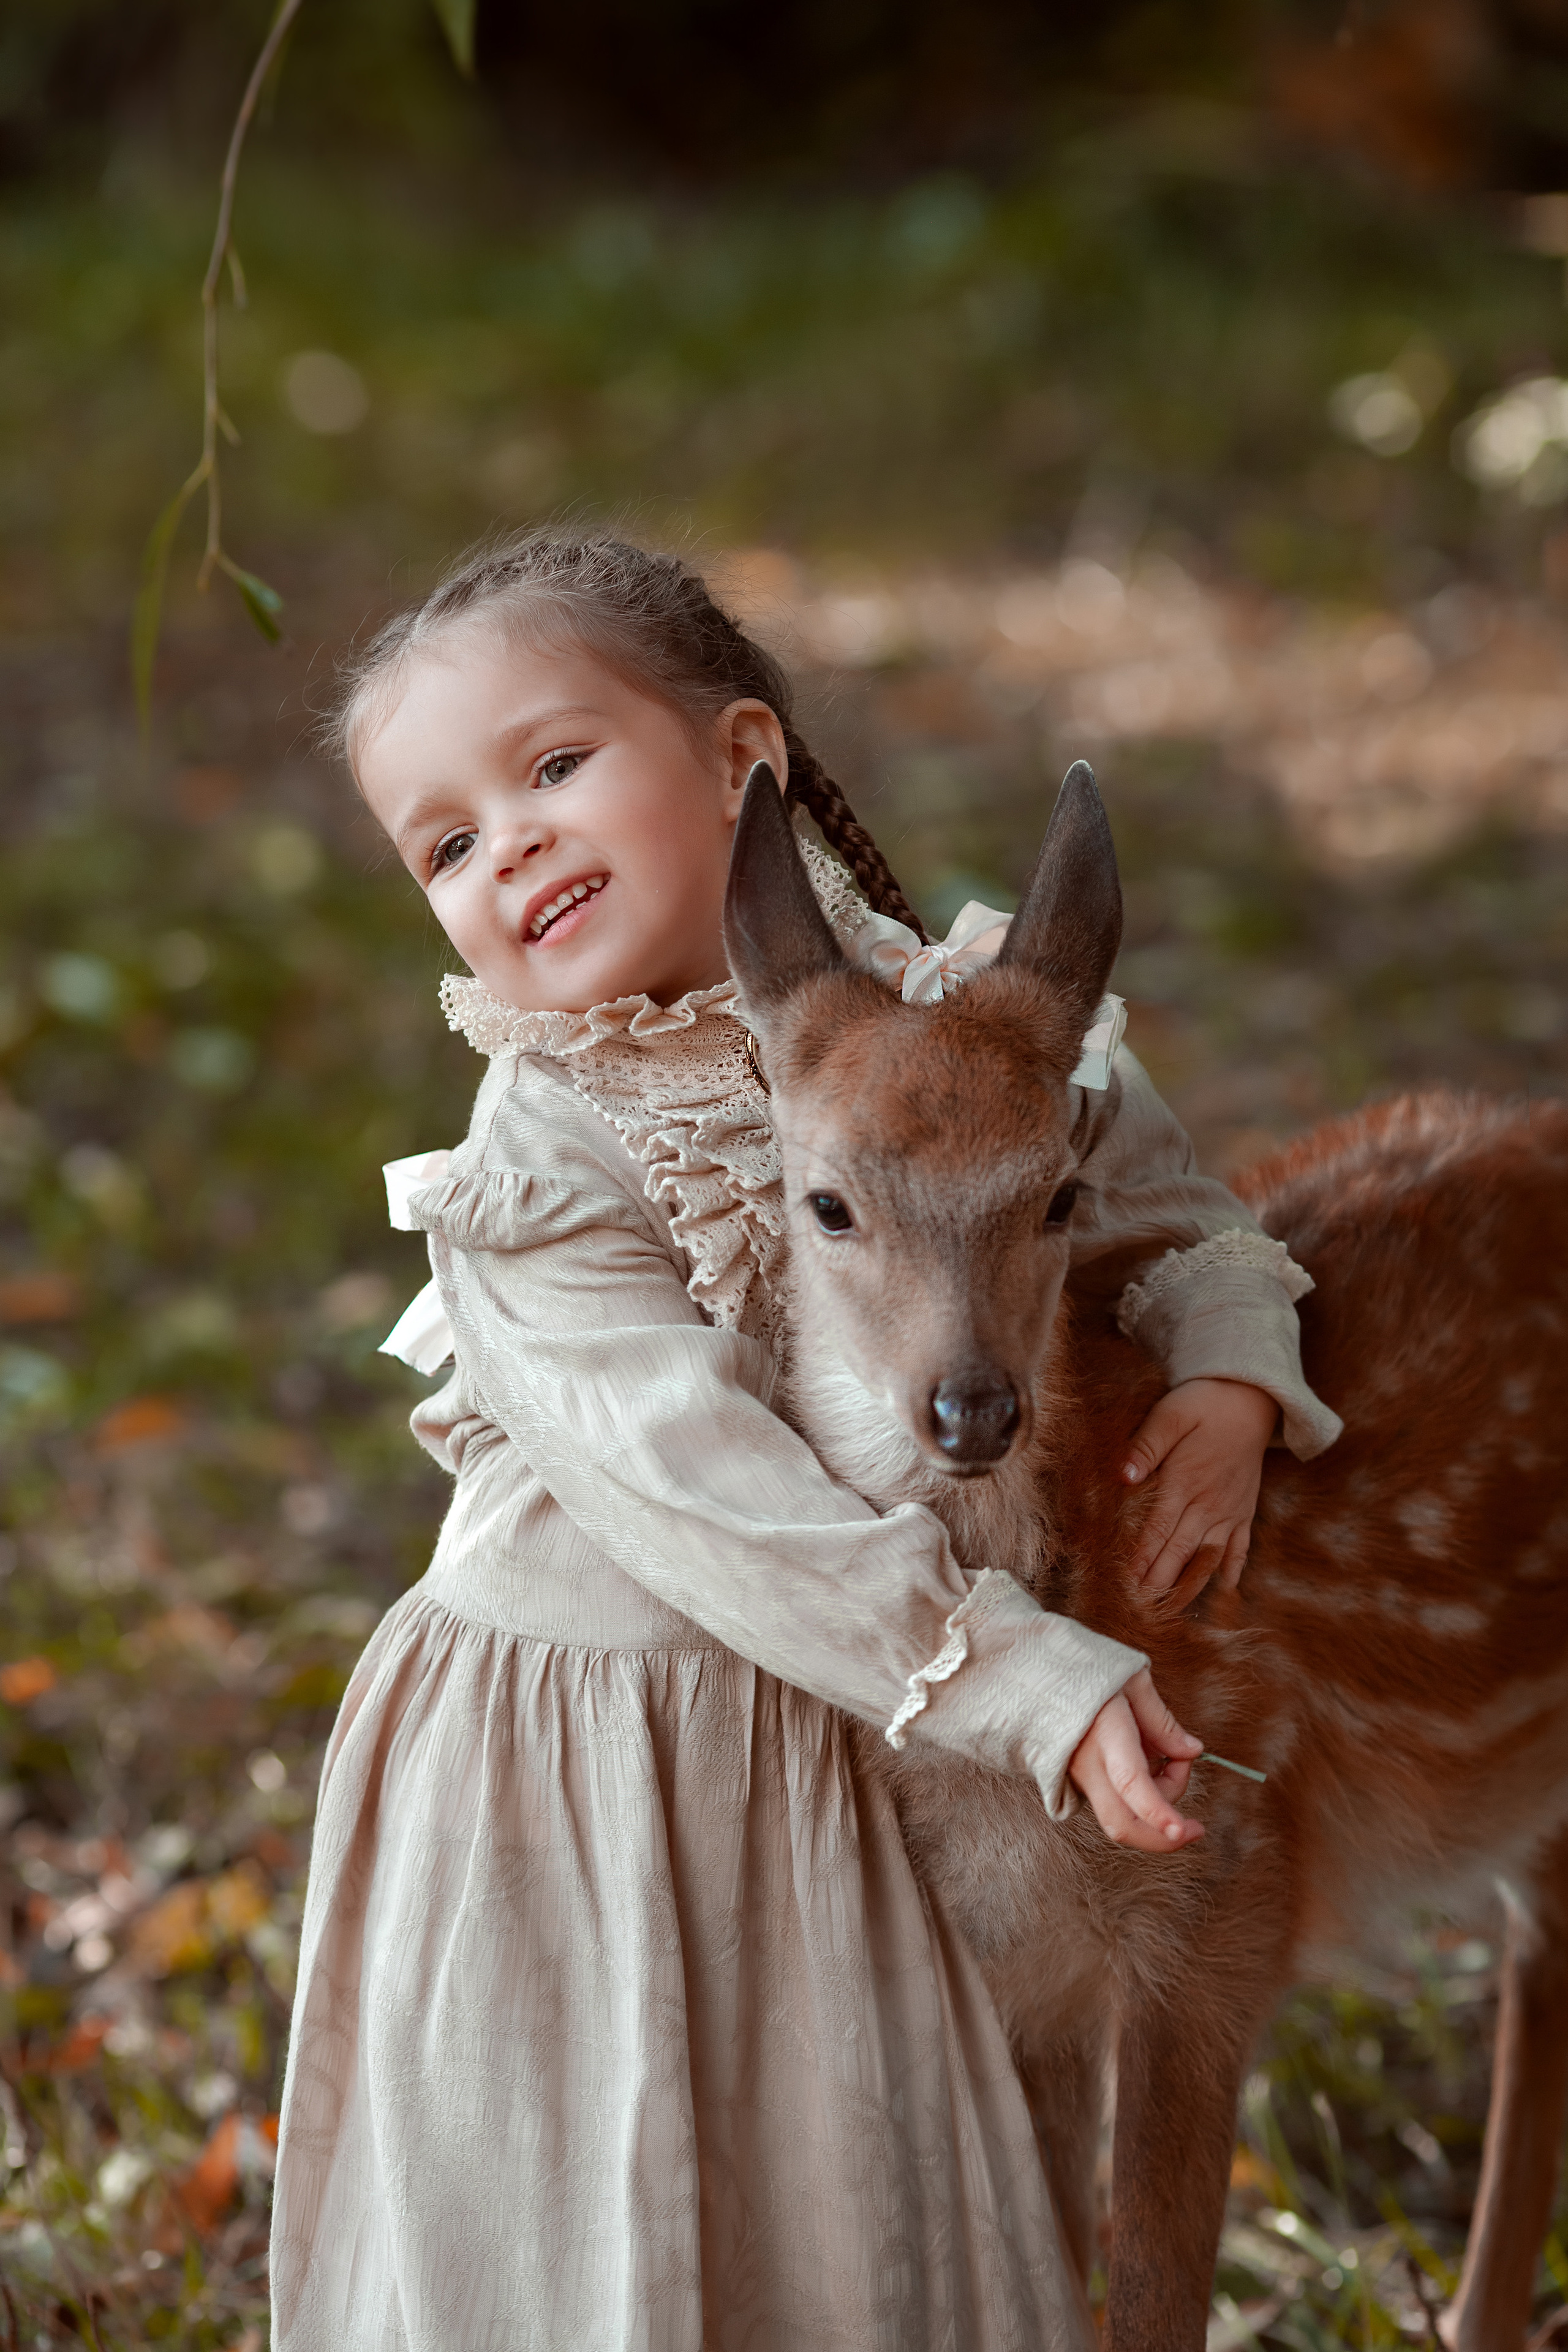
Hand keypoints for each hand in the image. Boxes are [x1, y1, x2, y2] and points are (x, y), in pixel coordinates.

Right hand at [1068, 1669, 1203, 1851]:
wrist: (1033, 1676)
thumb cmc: (1085, 1669)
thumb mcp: (1131, 1681)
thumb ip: (1161, 1721)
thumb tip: (1193, 1752)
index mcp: (1104, 1732)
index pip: (1131, 1783)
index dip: (1158, 1812)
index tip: (1183, 1831)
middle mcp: (1088, 1764)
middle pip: (1121, 1823)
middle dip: (1163, 1838)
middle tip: (1195, 1828)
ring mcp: (1080, 1777)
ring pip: (1122, 1815)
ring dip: (1158, 1802)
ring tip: (1172, 1759)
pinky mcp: (1080, 1782)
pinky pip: (1116, 1802)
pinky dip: (1143, 1797)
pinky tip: (1151, 1765)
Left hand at [1122, 1377, 1276, 1600]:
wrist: (1250, 1398)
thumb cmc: (1203, 1403)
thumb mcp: (1170, 1414)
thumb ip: (1145, 1446)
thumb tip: (1122, 1476)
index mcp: (1184, 1482)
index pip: (1156, 1531)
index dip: (1139, 1561)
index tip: (1123, 1586)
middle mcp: (1208, 1503)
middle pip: (1178, 1552)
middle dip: (1158, 1583)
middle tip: (1138, 1612)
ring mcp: (1230, 1510)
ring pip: (1208, 1557)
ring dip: (1190, 1585)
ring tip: (1173, 1612)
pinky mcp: (1245, 1510)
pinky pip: (1241, 1547)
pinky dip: (1233, 1569)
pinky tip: (1226, 1590)